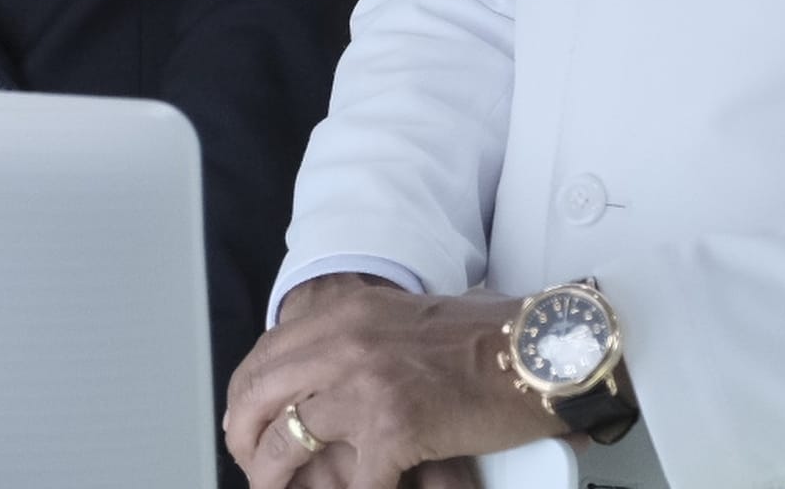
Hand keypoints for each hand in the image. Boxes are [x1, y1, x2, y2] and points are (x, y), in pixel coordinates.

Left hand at [225, 282, 567, 488]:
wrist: (541, 348)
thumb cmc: (488, 337)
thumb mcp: (402, 320)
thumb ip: (356, 341)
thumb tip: (322, 379)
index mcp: (346, 313)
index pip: (267, 354)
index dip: (246, 395)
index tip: (244, 420)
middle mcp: (345, 341)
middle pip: (260, 394)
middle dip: (245, 436)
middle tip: (250, 463)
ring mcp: (366, 384)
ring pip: (288, 440)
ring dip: (273, 474)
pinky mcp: (394, 427)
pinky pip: (353, 480)